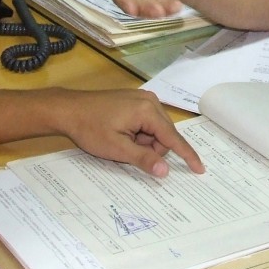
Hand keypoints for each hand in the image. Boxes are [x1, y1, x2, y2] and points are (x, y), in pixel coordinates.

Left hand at [58, 88, 203, 176]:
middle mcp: (150, 101)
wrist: (68, 110)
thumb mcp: (117, 149)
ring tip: (120, 140)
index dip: (187, 155)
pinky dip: (138, 133)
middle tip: (126, 150)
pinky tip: (121, 133)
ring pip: (155, 130)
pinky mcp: (134, 100)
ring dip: (142, 141)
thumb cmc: (90, 129)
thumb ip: (144, 159)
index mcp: (148, 110)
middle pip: (164, 135)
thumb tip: (165, 170)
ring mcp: (142, 98)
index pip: (173, 138)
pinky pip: (146, 122)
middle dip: (150, 148)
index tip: (200, 169)